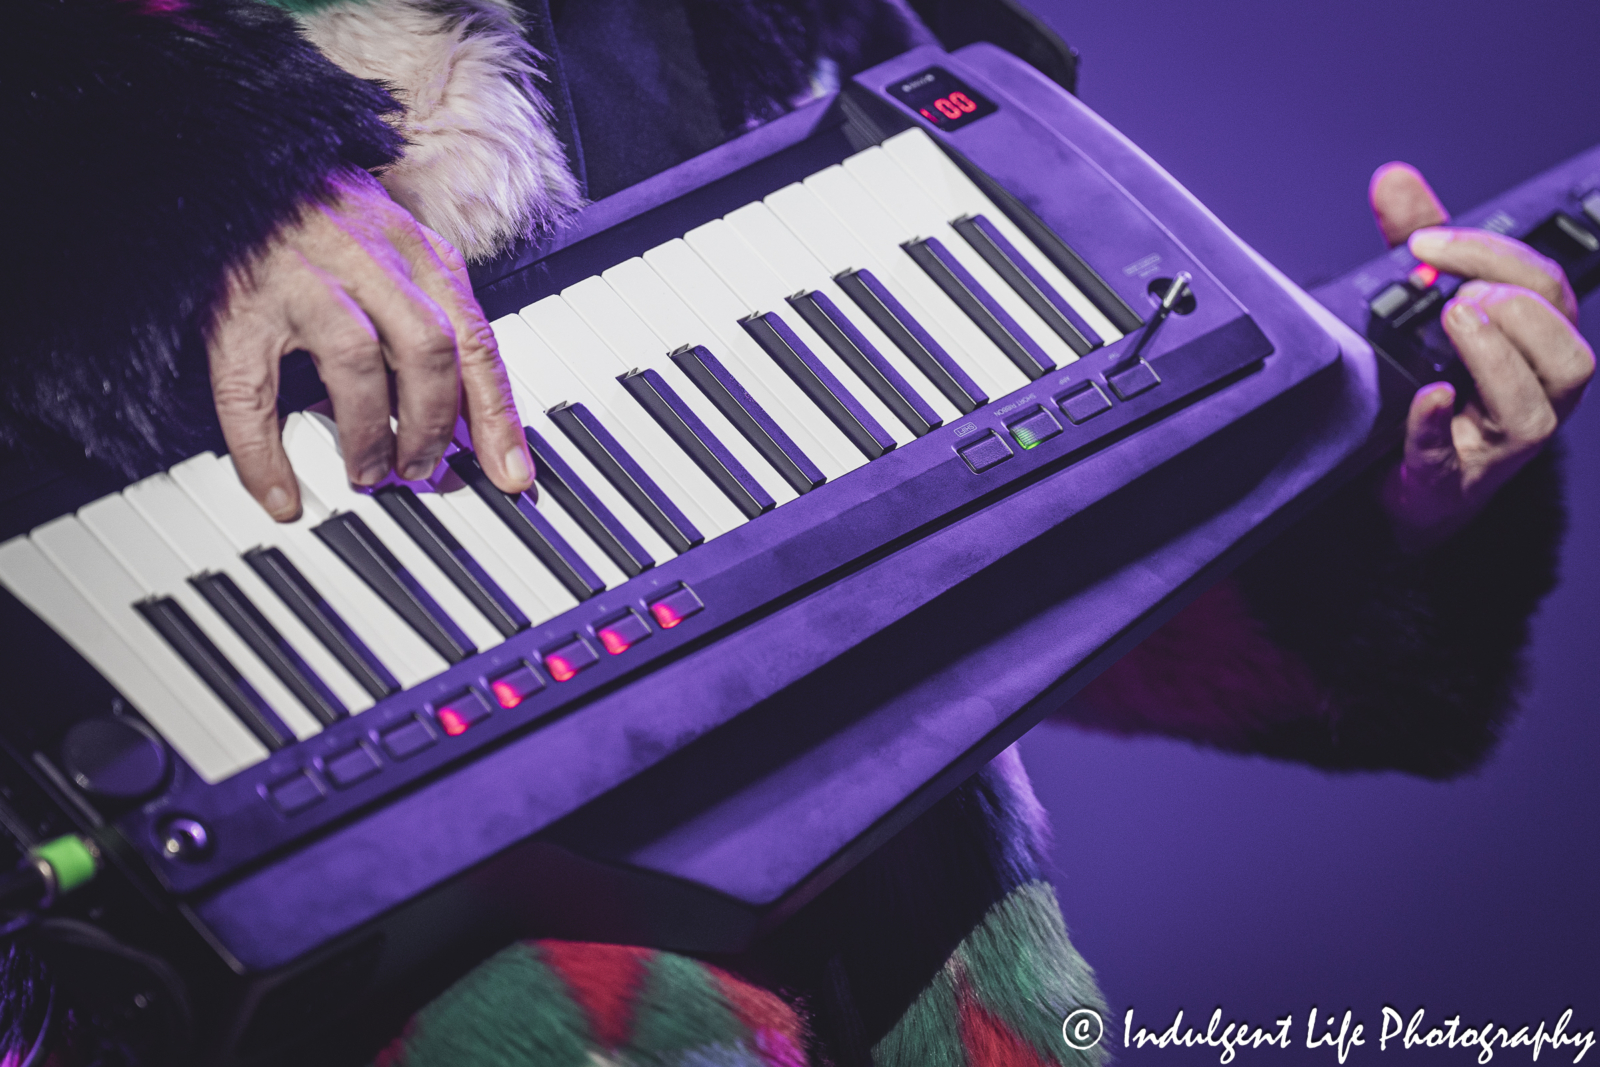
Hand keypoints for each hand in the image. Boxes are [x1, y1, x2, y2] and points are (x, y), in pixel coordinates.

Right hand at [207, 169, 533, 520]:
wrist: (231, 161)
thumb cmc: (323, 218)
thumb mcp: (397, 248)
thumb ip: (435, 318)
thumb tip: (469, 416)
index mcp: (414, 251)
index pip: (474, 340)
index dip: (496, 416)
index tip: (511, 475)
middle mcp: (364, 262)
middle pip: (428, 351)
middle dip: (434, 425)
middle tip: (424, 471)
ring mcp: (299, 282)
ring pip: (357, 365)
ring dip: (370, 434)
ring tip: (370, 473)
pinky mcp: (236, 309)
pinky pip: (251, 393)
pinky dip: (265, 453)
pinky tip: (280, 493)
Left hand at [1369, 163, 1593, 551]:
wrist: (1412, 479)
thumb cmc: (1437, 385)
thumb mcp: (1430, 305)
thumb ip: (1420, 244)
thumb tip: (1394, 178)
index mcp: (1540, 343)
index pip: (1546, 285)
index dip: (1492, 254)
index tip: (1428, 240)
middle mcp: (1539, 393)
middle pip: (1564, 347)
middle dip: (1513, 307)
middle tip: (1454, 294)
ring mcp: (1502, 442)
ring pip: (1534, 403)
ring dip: (1494, 355)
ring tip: (1451, 322)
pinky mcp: (1454, 478)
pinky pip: (1451, 455)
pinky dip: (1435, 423)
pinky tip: (1423, 396)